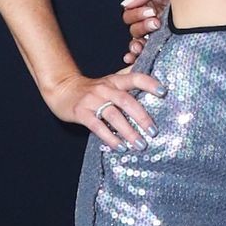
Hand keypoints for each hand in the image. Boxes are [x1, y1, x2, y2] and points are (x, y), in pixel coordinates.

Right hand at [46, 67, 167, 148]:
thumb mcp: (110, 82)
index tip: (163, 92)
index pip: (134, 78)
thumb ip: (128, 83)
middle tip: (154, 131)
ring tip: (140, 144)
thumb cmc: (92, 89)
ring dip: (128, 131)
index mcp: (115, 80)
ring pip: (113, 115)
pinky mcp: (81, 112)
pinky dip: (110, 137)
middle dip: (142, 117)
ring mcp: (92, 100)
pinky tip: (121, 147)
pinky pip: (97, 126)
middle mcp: (105, 88)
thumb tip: (157, 88)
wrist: (62, 89)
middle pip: (126, 101)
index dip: (149, 83)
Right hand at [121, 0, 170, 63]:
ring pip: (138, 42)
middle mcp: (150, 21)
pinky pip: (145, 53)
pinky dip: (136, 56)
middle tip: (156, 23)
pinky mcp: (163, 45)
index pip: (130, 15)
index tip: (151, 11)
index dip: (137, 14)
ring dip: (137, 43)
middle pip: (134, 29)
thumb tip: (127, 3)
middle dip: (142, 26)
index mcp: (147, 7)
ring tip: (143, 43)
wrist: (205, 0)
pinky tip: (133, 57)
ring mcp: (156, 35)